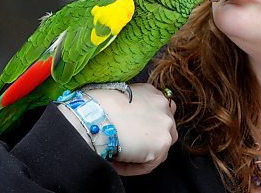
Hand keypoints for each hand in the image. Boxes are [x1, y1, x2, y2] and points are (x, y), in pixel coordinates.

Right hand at [59, 83, 177, 175]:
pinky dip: (134, 167)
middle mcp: (163, 106)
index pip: (159, 111)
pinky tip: (118, 162)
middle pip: (165, 128)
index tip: (134, 133)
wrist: (95, 115)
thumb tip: (129, 122)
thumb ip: (131, 106)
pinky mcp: (161, 144)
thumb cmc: (98, 107)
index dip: (148, 124)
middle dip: (150, 139)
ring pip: (161, 147)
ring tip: (122, 157)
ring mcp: (165, 125)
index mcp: (151, 93)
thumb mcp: (118, 97)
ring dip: (144, 154)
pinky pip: (150, 164)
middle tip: (130, 146)